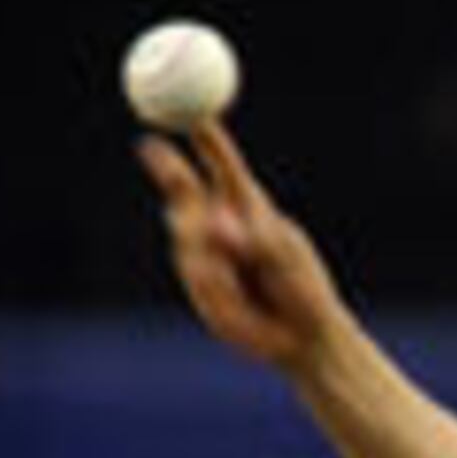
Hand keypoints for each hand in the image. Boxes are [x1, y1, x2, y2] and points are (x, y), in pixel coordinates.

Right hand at [138, 120, 350, 374]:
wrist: (301, 339)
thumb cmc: (303, 293)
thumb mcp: (286, 262)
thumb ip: (255, 242)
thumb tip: (220, 229)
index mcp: (249, 208)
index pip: (224, 167)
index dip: (207, 141)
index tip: (196, 118)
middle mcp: (220, 222)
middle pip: (183, 188)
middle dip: (166, 168)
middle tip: (152, 151)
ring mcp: (202, 250)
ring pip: (188, 238)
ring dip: (213, 257)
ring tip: (246, 286)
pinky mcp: (195, 279)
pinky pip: (196, 273)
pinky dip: (216, 288)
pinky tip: (239, 303)